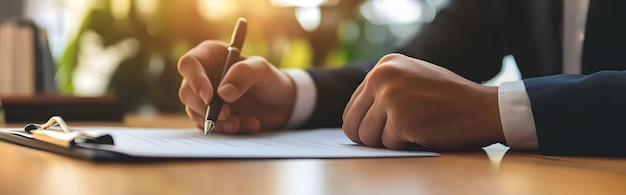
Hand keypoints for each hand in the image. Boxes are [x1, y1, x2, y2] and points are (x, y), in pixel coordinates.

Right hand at [178, 40, 295, 133]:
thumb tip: (222, 93)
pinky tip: (249, 125)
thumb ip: (244, 74)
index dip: (195, 80)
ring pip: (196, 113)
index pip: (189, 64)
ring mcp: (203, 98)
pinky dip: (226, 130)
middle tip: (228, 115)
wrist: (280, 103)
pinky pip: (209, 126)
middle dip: (205, 107)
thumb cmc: (269, 78)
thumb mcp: (262, 70)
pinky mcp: (209, 116)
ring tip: (242, 124)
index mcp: (209, 55)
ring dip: (218, 122)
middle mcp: (202, 76)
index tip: (210, 97)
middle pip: (186, 92)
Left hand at [342, 54, 504, 149]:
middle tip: (394, 136)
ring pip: (367, 136)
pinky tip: (424, 132)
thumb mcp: (412, 79)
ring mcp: (390, 97)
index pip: (352, 106)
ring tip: (413, 129)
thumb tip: (352, 119)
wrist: (483, 108)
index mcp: (384, 65)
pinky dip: (405, 146)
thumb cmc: (449, 99)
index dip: (366, 124)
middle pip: (352, 123)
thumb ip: (384, 90)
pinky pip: (388, 145)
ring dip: (388, 141)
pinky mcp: (400, 119)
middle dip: (370, 136)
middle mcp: (382, 76)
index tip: (385, 127)